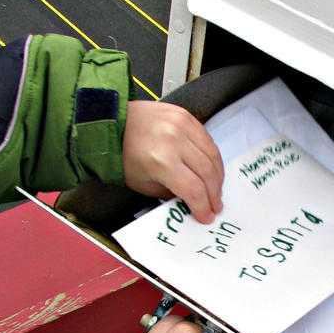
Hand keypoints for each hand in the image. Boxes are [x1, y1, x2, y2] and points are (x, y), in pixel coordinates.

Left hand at [122, 100, 223, 223]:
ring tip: (216, 189)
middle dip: (214, 194)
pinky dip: (213, 157)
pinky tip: (211, 169)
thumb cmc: (124, 153)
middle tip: (215, 206)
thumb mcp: (142, 184)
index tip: (206, 216)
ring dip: (218, 176)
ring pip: (213, 156)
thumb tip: (190, 202)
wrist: (115, 123)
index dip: (203, 207)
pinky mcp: (186, 116)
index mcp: (161, 161)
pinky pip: (209, 140)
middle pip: (207, 174)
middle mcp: (174, 140)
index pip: (194, 189)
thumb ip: (169, 194)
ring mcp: (182, 125)